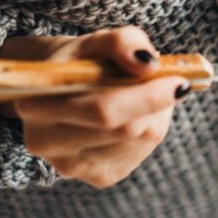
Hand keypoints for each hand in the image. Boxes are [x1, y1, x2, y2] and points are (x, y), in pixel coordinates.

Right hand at [0, 27, 188, 187]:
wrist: (62, 89)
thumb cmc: (83, 61)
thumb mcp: (98, 41)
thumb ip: (123, 43)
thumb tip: (149, 65)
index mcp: (38, 103)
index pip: (104, 110)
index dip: (148, 96)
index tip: (180, 80)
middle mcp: (47, 141)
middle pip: (126, 130)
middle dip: (157, 103)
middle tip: (176, 83)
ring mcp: (72, 166)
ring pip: (140, 140)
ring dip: (156, 114)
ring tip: (145, 94)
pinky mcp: (98, 177)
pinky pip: (140, 153)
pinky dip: (150, 129)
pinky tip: (137, 115)